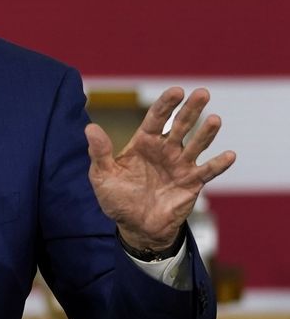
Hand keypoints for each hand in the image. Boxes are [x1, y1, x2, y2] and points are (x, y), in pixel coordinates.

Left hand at [86, 87, 235, 250]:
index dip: (166, 104)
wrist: (135, 227)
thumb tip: (90, 128)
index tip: (177, 91)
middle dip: (190, 109)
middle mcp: (164, 150)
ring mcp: (180, 165)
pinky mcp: (191, 183)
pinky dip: (218, 164)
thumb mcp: (102, 176)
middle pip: (180, 125)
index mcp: (143, 143)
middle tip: (202, 93)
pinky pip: (207, 172)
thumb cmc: (117, 199)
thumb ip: (99, 153)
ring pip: (196, 144)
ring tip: (214, 119)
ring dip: (206, 133)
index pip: (156, 118)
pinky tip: (229, 154)